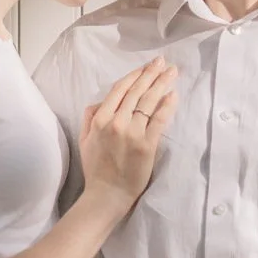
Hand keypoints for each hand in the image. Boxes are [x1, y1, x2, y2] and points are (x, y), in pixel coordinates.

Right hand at [78, 57, 177, 209]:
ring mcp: (133, 132)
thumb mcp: (85, 139)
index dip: (134, 75)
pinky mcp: (147, 144)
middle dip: (151, 73)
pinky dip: (167, 106)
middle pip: (137, 91)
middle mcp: (117, 121)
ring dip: (162, 83)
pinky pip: (159, 120)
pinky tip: (173, 94)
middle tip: (162, 62)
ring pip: (149, 101)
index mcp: (100, 118)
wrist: (106, 195)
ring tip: (172, 72)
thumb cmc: (96, 168)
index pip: (120, 89)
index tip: (145, 66)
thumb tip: (100, 101)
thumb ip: (90, 116)